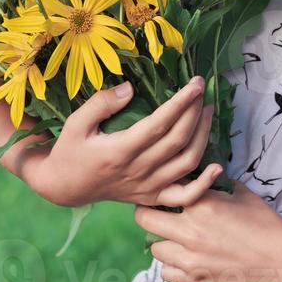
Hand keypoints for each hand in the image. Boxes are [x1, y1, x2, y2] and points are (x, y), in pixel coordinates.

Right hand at [27, 75, 220, 208]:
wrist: (65, 186)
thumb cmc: (71, 150)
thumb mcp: (76, 123)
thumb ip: (101, 103)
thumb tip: (130, 88)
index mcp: (120, 151)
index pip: (159, 124)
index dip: (180, 103)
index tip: (194, 83)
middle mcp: (138, 171)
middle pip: (178, 140)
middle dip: (195, 111)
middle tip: (202, 89)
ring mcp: (147, 187)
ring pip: (186, 163)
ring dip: (203, 136)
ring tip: (207, 111)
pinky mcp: (152, 197)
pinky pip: (184, 197)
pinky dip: (204, 184)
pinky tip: (217, 166)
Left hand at [134, 177, 281, 281]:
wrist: (281, 259)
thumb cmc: (265, 223)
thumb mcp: (242, 194)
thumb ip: (219, 185)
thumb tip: (206, 176)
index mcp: (201, 204)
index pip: (166, 189)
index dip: (165, 188)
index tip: (167, 190)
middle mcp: (190, 231)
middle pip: (145, 218)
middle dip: (148, 212)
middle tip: (157, 212)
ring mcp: (190, 258)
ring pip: (154, 248)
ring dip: (163, 241)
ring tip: (175, 239)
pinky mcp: (195, 279)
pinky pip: (165, 273)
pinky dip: (171, 266)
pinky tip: (184, 259)